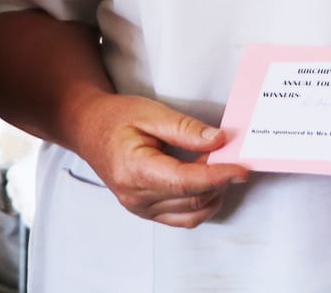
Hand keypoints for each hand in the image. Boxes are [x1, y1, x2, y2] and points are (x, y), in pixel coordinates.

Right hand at [72, 93, 248, 227]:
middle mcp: (136, 196)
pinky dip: (201, 203)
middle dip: (219, 180)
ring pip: (190, 213)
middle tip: (230, 154)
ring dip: (212, 193)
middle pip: (192, 199)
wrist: (89, 130)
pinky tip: (206, 182)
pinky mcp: (145, 211)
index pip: (186, 182)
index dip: (218, 177)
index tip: (241, 169)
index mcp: (135, 170)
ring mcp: (140, 208)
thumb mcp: (151, 113)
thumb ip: (186, 129)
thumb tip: (219, 141)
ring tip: (216, 165)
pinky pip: (182, 218)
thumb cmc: (116, 119)